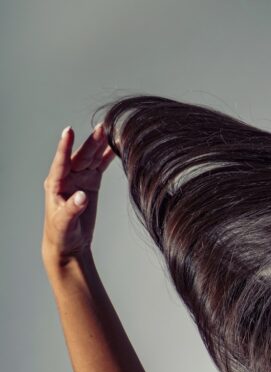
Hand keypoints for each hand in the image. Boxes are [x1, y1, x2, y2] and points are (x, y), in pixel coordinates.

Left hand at [41, 123, 116, 265]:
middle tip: (102, 128)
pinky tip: (114, 147)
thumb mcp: (64, 223)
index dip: (65, 146)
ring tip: (110, 131)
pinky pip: (99, 167)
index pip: (60, 161)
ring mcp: (79, 179)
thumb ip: (72, 208)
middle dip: (90, 142)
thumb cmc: (61, 234)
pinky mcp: (90, 184)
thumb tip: (82, 196)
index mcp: (55, 184)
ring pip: (90, 158)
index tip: (69, 131)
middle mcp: (67, 178)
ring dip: (99, 145)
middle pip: (80, 156)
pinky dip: (107, 157)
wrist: (69, 243)